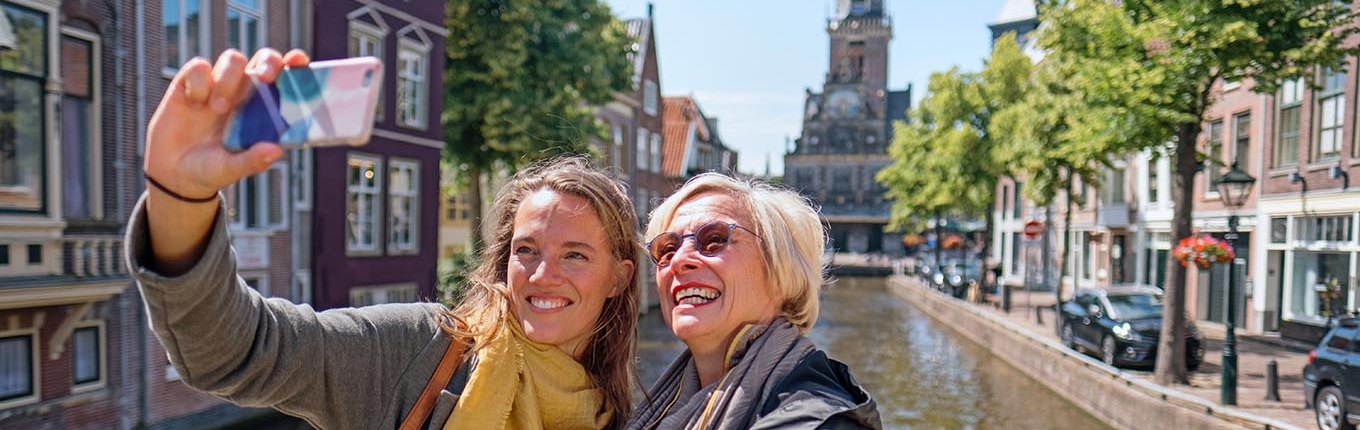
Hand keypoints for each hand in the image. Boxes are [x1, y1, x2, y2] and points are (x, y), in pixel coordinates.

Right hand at [143, 48, 310, 198]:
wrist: (173, 174)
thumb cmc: (210, 170)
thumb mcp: (231, 169)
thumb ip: (253, 161)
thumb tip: (277, 150)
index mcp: (263, 110)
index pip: (285, 80)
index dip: (294, 64)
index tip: (299, 61)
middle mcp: (244, 93)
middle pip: (263, 59)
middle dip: (268, 61)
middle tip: (264, 78)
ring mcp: (217, 85)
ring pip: (233, 59)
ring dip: (228, 80)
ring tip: (217, 109)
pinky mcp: (189, 84)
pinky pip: (198, 66)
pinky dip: (199, 81)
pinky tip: (193, 103)